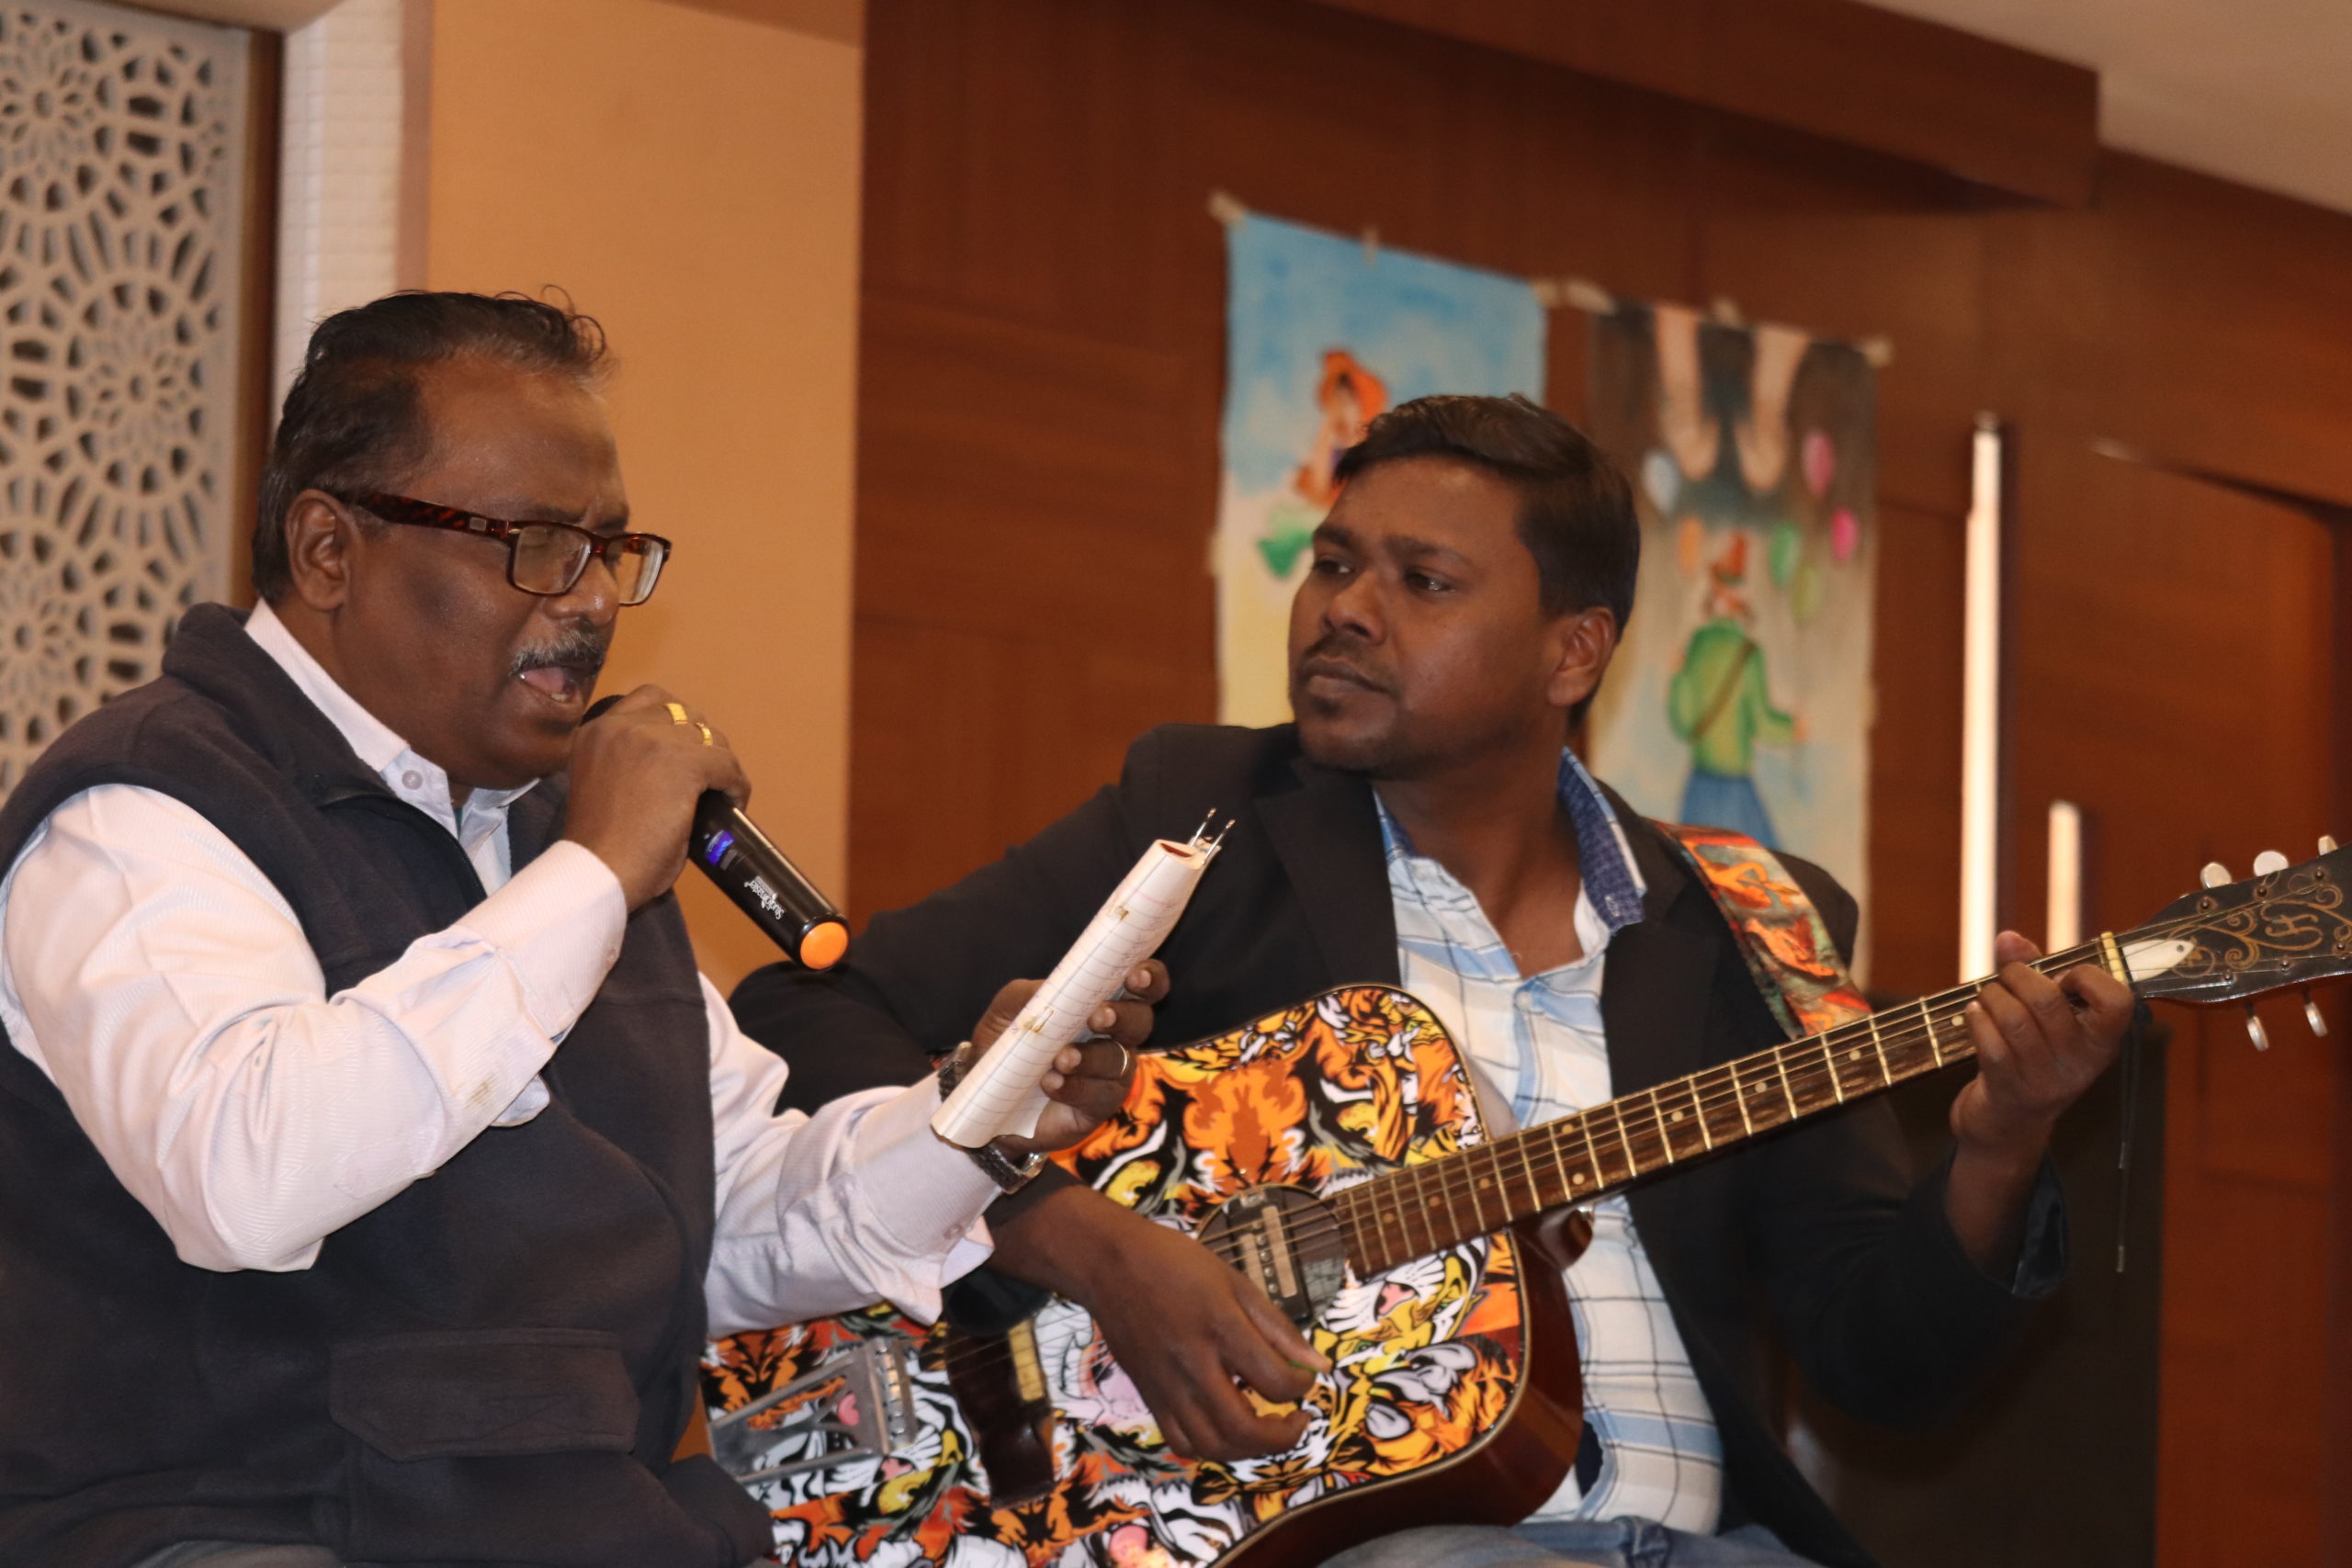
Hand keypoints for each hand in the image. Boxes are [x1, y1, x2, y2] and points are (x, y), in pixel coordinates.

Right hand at [562, 684, 749, 909]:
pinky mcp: (683, 763)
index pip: (650, 699)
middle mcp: (621, 726)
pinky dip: (736, 784)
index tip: (686, 750)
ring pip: (710, 737)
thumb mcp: (604, 784)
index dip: (676, 722)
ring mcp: (653, 740)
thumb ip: (633, 763)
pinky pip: (727, 765)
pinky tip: (733, 802)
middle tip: (708, 776)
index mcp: (596, 730)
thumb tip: (679, 769)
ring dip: (720, 763)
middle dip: (701, 743)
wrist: (598, 870)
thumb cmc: (599, 846)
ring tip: (722, 791)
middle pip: (685, 714)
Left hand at [966, 962, 1168, 1154]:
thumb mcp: (1008, 1010)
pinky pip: (1096, 1096)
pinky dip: (1074, 1088)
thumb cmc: (1008, 1044)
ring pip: (1117, 1061)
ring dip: (1091, 1057)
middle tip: (1098, 1017)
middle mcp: (1115, 1037)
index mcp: (1102, 1003)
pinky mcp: (1097, 1107)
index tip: (1136, 975)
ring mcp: (1110, 1075)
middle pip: (1140, 1021)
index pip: (1141, 986)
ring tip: (1062, 1059)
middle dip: (1123, 1016)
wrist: (986, 1097)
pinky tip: (1052, 1083)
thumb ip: (1027, 994)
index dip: (1149, 978)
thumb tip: (1049, 989)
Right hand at [989, 1187, 1329, 1460]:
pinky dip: (1210, 1448)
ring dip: (1249, 1448)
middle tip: (1297, 1421)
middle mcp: (1193, 1364)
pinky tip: (1225, 1428)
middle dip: (1282, 1436)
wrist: (1110, 1265)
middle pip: (1244, 1428)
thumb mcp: (1236, 1282)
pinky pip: (1181, 1443)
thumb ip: (1278, 1328)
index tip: (1305, 1377)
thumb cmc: (1177, 1264)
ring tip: (1265, 1429)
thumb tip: (1319, 1365)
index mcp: (1221, 1328)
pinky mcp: (1149, 1396)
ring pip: (1213, 1445)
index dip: (1302, 1388)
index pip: (1275, 1381)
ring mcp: (1167, 1386)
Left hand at [1953, 930, 2134, 1156]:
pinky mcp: (2011, 1090)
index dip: (2086, 975)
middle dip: (2017, 975)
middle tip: (2008, 977)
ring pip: (2014, 1018)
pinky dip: (1976, 1019)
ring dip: (1991, 995)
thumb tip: (2008, 938)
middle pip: (2047, 1000)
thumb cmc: (2031, 1054)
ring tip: (1988, 995)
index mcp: (2103, 1040)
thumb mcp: (2046, 1017)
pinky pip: (1991, 1044)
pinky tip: (1974, 1014)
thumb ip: (2033, 971)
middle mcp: (2081, 1062)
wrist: (2010, 1123)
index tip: (2063, 975)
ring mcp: (2046, 1080)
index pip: (2118, 1000)